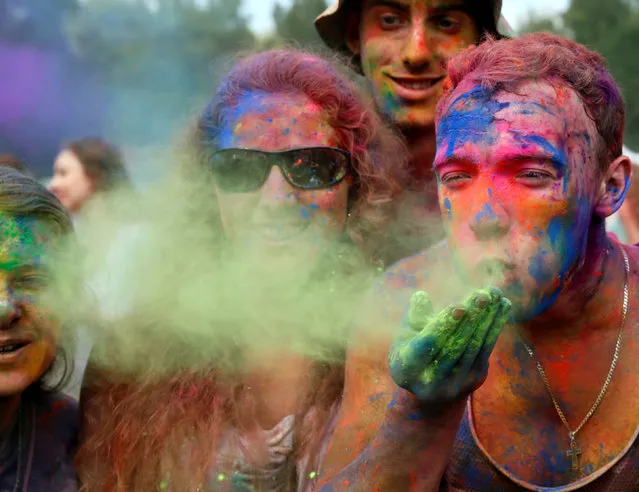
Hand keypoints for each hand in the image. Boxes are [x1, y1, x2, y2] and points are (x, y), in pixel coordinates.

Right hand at [388, 287, 510, 403]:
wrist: (427, 384)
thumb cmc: (412, 347)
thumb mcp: (407, 332)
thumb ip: (415, 315)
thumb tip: (421, 296)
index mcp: (408, 367)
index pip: (429, 345)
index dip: (444, 325)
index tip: (460, 306)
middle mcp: (432, 381)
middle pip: (455, 346)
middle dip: (471, 319)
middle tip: (483, 295)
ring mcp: (455, 383)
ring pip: (474, 347)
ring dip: (488, 319)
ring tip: (495, 294)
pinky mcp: (475, 379)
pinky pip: (486, 349)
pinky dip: (495, 326)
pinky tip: (503, 306)